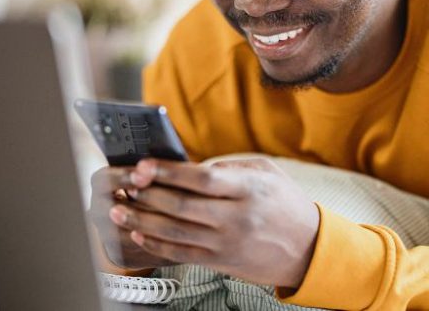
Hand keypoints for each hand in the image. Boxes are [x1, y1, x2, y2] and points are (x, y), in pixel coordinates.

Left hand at [103, 157, 320, 288]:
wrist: (308, 248)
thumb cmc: (285, 204)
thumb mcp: (266, 173)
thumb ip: (229, 167)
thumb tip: (190, 168)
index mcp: (249, 189)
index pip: (201, 178)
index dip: (167, 172)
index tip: (144, 166)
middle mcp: (237, 217)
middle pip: (182, 205)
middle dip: (148, 195)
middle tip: (126, 185)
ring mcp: (228, 243)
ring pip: (176, 232)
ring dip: (143, 220)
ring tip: (120, 210)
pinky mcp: (222, 262)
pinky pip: (182, 253)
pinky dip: (157, 244)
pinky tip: (139, 232)